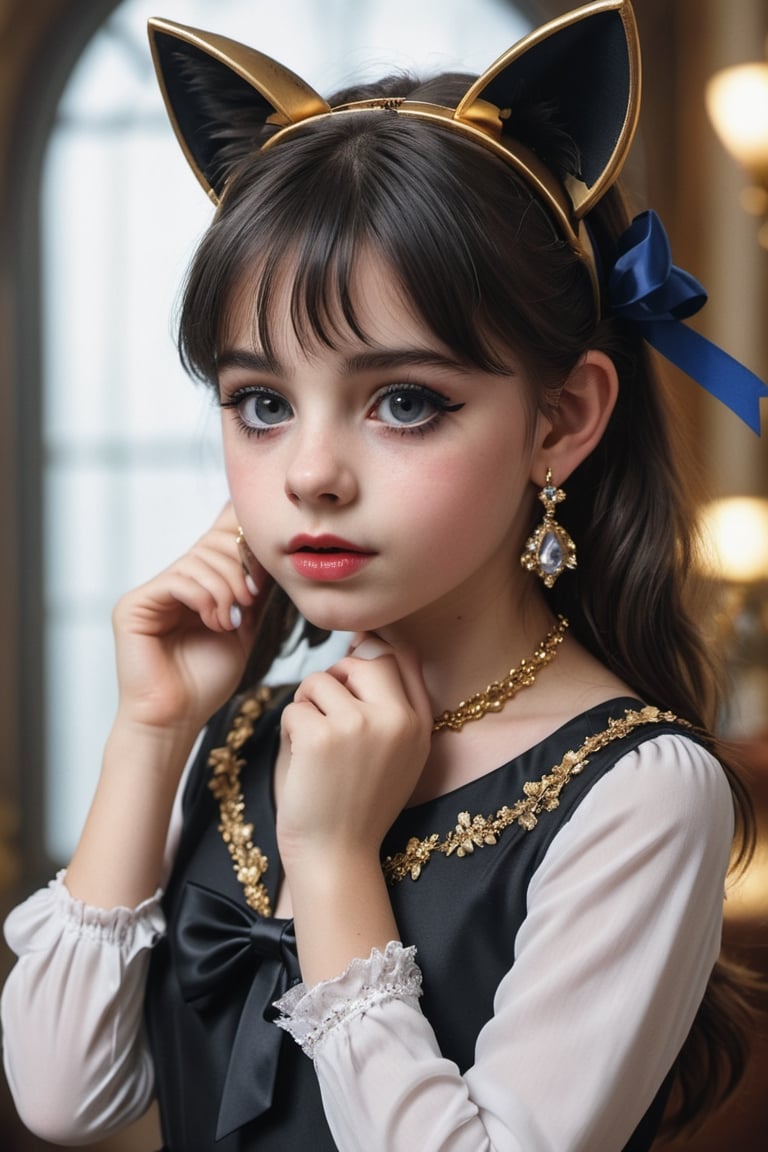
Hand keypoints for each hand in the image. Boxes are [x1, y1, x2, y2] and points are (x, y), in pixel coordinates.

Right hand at [112, 503, 267, 736]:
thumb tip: (268, 555)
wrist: (176, 719)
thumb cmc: (206, 682)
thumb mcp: (243, 628)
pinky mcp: (133, 605)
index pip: (217, 540)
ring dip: (225, 588)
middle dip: (240, 568)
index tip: (264, 568)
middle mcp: (170, 584)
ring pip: (197, 560)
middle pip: (211, 544)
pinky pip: (177, 579)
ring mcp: (150, 593)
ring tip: (231, 621)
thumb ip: (252, 592)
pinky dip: (204, 597)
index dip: (243, 539)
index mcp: (194, 586)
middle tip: (250, 600)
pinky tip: (215, 622)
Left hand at [277, 636, 432, 869]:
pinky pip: (295, 707)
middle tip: (324, 712)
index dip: (372, 652)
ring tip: (313, 741)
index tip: (351, 676)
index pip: (402, 656)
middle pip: (360, 661)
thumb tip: (368, 642)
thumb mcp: (401, 754)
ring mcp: (360, 725)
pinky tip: (302, 759)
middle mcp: (397, 719)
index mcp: (419, 722)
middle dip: (335, 678)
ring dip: (307, 705)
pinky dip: (290, 730)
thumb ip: (396, 703)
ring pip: (321, 681)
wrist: (338, 855)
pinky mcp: (322, 737)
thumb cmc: (360, 803)